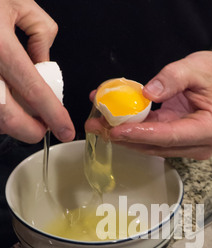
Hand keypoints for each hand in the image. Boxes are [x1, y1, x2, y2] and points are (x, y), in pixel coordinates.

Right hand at [0, 0, 74, 142]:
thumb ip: (40, 33)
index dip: (53, 115)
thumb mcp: (18, 2)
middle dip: (31, 131)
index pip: (33, 90)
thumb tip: (43, 62)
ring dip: (11, 124)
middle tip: (44, 128)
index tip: (65, 130)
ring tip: (24, 113)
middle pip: (8, 117)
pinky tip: (6, 103)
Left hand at [86, 48, 211, 159]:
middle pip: (156, 146)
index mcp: (210, 129)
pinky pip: (153, 139)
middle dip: (124, 138)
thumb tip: (146, 93)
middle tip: (96, 127)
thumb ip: (173, 78)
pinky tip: (113, 122)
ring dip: (125, 137)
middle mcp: (200, 145)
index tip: (116, 130)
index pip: (170, 136)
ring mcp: (190, 146)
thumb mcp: (197, 67)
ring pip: (152, 146)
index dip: (141, 134)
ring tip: (98, 125)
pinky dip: (133, 131)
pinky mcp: (179, 143)